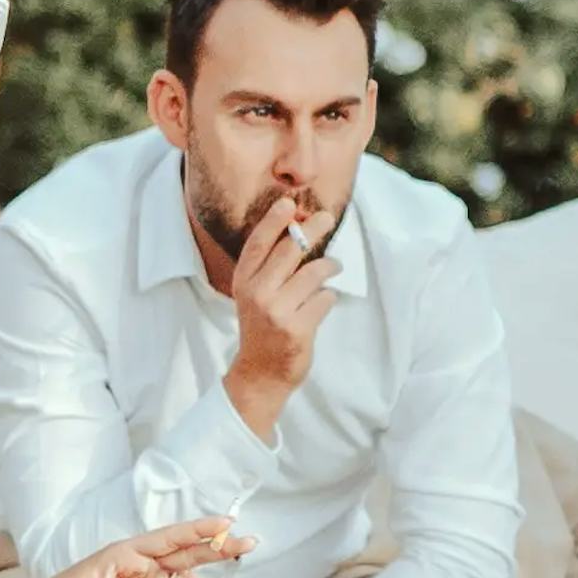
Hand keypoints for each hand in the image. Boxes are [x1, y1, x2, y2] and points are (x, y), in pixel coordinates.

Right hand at [217, 190, 343, 432]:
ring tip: (334, 266)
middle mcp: (257, 294)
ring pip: (314, 272)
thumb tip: (299, 228)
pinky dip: (329, 297)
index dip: (273, 220)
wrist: (260, 374)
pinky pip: (325, 298)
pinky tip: (322, 302)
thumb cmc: (263, 327)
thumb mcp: (255, 294)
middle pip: (290, 249)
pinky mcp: (297, 329)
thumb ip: (271, 266)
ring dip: (329, 266)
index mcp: (244, 281)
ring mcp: (276, 312)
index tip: (289, 203)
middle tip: (326, 219)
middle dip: (312, 229)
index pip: (259, 243)